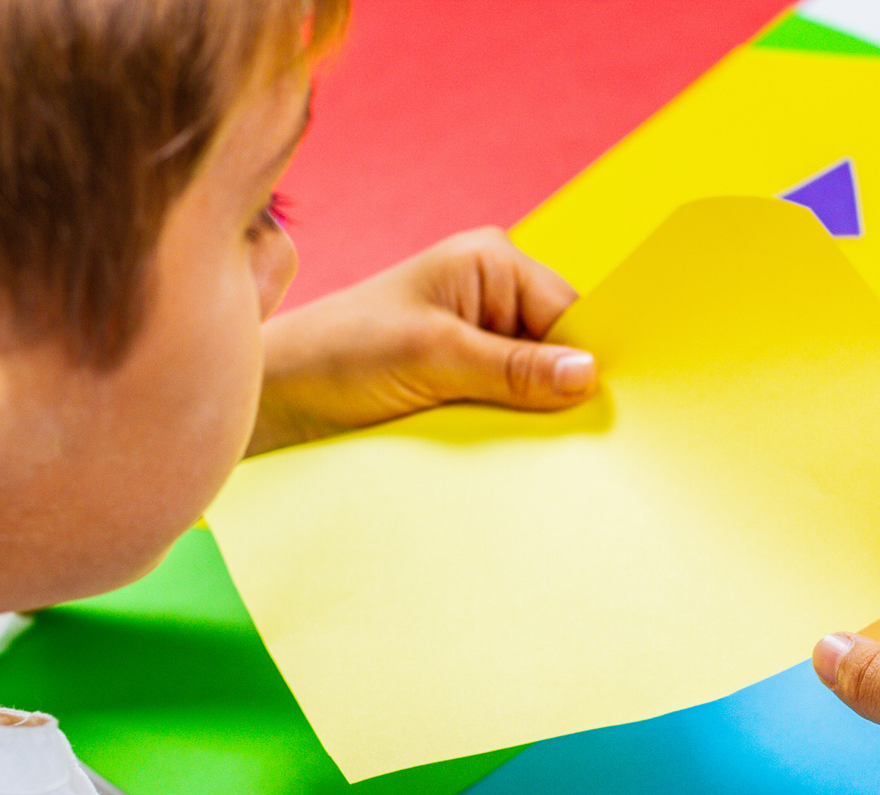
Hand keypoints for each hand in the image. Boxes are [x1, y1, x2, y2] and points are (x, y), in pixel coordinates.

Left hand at [250, 227, 596, 454]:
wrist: (275, 395)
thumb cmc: (338, 355)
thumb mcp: (431, 357)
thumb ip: (511, 368)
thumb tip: (588, 375)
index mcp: (493, 261)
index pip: (571, 313)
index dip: (589, 361)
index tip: (604, 410)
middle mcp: (494, 292)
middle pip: (562, 348)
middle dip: (563, 392)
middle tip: (568, 438)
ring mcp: (482, 337)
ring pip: (541, 382)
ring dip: (536, 416)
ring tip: (528, 445)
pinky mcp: (467, 377)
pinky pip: (514, 404)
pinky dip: (514, 428)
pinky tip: (510, 449)